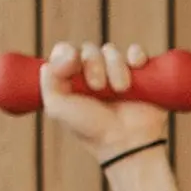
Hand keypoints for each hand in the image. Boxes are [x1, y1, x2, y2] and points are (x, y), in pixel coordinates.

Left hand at [41, 41, 172, 161]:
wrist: (124, 141)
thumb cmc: (90, 128)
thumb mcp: (57, 107)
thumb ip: (48, 80)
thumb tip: (63, 54)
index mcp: (72, 77)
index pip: (66, 50)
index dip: (68, 53)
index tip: (73, 66)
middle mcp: (94, 71)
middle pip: (89, 49)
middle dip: (93, 65)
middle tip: (98, 88)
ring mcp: (118, 72)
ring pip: (112, 51)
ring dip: (115, 67)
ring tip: (120, 90)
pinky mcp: (142, 75)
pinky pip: (137, 51)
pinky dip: (137, 55)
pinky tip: (136, 66)